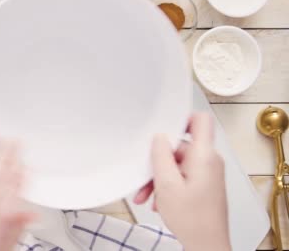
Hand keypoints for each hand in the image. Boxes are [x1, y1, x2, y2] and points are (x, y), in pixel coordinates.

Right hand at [133, 113, 230, 250]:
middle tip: (146, 176)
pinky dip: (168, 185)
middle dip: (158, 161)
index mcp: (204, 156)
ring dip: (160, 177)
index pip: (200, 120)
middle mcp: (209, 162)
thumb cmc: (193, 220)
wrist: (206, 244)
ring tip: (148, 194)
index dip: (181, 117)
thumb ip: (161, 155)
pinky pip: (182, 176)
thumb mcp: (167, 184)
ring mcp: (207, 174)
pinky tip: (159, 200)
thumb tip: (159, 137)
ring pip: (177, 164)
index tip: (163, 123)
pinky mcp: (204, 185)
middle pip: (180, 147)